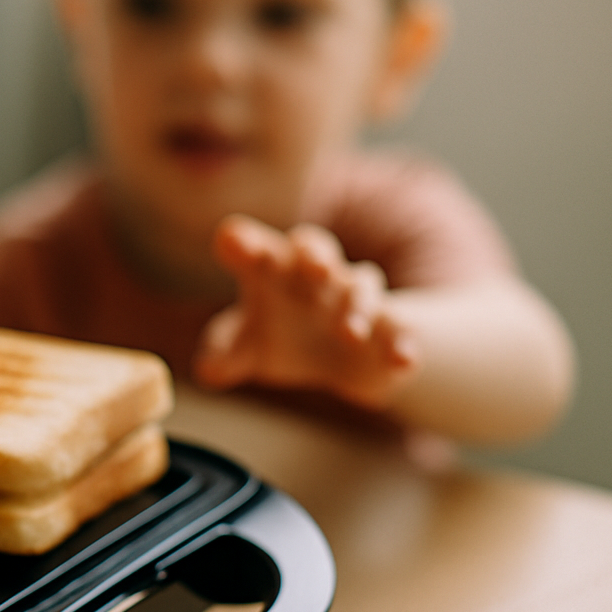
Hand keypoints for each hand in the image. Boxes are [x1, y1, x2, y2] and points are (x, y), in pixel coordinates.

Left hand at [193, 215, 419, 408]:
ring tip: (349, 333)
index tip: (232, 240)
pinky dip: (403, 344)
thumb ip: (226, 355)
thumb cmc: (279, 339)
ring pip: (363, 286)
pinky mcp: (388, 328)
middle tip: (313, 266)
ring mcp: (355, 297)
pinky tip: (402, 361)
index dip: (244, 242)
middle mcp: (317, 274)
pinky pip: (400, 329)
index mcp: (273, 270)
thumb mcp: (247, 349)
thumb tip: (208, 370)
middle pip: (317, 248)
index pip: (257, 247)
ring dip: (358, 307)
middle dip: (315, 254)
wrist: (336, 358)